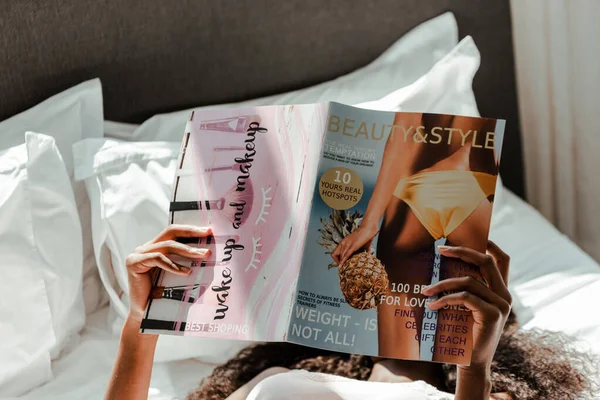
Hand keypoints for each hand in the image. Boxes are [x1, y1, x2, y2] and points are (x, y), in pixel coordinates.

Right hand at [125, 225, 211, 322]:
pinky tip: (186, 272)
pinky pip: (157, 259)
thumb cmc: (163, 296)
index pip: (174, 232)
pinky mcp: (134, 263)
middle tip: (208, 233)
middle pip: (170, 232)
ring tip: (203, 255)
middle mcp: (145, 248)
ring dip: (187, 250)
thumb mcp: (177, 274)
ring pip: (167, 246)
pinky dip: (173, 265)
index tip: (208, 230)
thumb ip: (185, 261)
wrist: (145, 316)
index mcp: (154, 247)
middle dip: (191, 231)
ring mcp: (138, 254)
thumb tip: (208, 252)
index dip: (191, 229)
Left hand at [331, 222, 378, 266]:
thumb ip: (362, 249)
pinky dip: (343, 262)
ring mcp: (347, 244)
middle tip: (342, 268)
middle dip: (338, 262)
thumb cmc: (365, 235)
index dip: (336, 259)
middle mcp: (343, 243)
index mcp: (343, 242)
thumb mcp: (360, 244)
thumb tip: (368, 254)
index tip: (341, 264)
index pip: (334, 253)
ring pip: (340, 256)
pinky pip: (346, 255)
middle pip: (334, 255)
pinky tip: (341, 266)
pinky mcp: (353, 246)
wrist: (368, 228)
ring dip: (341, 263)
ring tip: (343, 269)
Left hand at [422, 241, 511, 370]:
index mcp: (500, 291)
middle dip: (463, 251)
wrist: (472, 363)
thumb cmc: (464, 333)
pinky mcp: (493, 315)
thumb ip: (463, 289)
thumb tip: (442, 265)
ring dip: (443, 283)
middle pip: (487, 261)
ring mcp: (501, 305)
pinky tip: (432, 304)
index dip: (490, 244)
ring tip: (425, 290)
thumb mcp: (465, 307)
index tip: (471, 234)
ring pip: (470, 281)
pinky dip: (446, 298)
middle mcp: (504, 295)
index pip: (502, 260)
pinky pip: (465, 297)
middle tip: (440, 250)